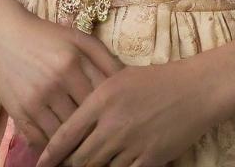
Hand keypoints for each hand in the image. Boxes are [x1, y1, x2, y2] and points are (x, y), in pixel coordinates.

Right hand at [0, 5, 125, 150]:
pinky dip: (54, 148)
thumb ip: (105, 57)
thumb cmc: (47, 37)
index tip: (123, 121)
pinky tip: (64, 148)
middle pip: (85, 119)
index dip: (113, 111)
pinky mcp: (19, 113)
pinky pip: (41, 141)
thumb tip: (129, 81)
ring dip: (77, 144)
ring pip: (64, 135)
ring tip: (89, 150)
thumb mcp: (79, 38)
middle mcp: (55, 83)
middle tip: (110, 142)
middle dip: (98, 131)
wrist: (4, 35)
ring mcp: (36, 100)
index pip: (102, 97)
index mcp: (74, 62)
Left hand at [35, 60, 221, 166]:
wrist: (194, 90)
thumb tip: (74, 120)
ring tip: (89, 165)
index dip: (49, 155)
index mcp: (102, 99)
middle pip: (79, 159)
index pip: (66, 134)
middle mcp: (112, 124)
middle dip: (70, 166)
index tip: (40, 165)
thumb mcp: (120, 78)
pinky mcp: (149, 159)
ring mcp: (130, 144)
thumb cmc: (156, 79)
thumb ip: (96, 98)